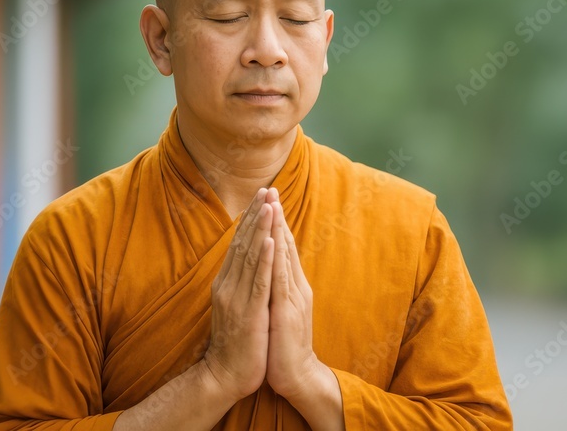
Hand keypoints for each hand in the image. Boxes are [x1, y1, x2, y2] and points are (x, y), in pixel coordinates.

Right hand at [202, 188, 275, 401]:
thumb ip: (240, 284)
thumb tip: (247, 262)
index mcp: (226, 284)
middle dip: (256, 215)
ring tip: (270, 205)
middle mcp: (228, 286)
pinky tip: (271, 241)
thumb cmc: (235, 343)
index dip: (250, 219)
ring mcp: (237, 299)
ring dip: (261, 229)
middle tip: (266, 189)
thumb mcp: (236, 307)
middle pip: (243, 243)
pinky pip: (258, 282)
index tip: (261, 196)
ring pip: (251, 257)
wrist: (225, 376)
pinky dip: (265, 259)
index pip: (239, 244)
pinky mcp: (249, 313)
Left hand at [264, 190, 321, 398]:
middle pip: (285, 245)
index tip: (269, 199)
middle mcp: (295, 287)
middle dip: (277, 217)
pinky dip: (276, 258)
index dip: (277, 223)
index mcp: (293, 286)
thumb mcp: (281, 312)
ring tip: (272, 205)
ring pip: (283, 257)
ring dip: (277, 229)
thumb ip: (279, 290)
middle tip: (271, 190)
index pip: (283, 248)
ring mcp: (292, 298)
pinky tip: (272, 241)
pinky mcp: (286, 311)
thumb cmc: (285, 346)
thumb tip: (272, 271)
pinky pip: (279, 279)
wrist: (296, 375)